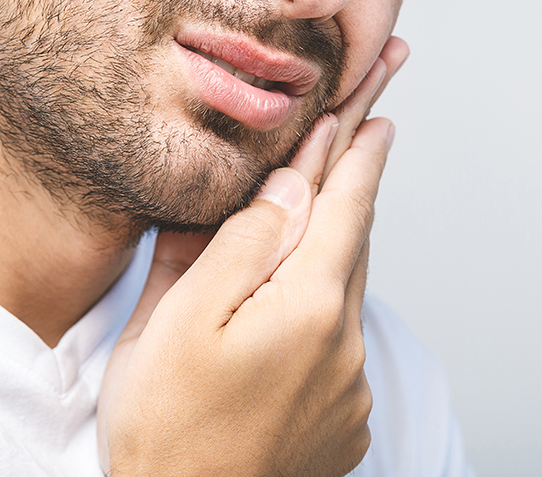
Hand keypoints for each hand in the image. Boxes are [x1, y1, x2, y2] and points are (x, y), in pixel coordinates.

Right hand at [96, 37, 407, 475]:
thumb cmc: (166, 428)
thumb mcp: (180, 320)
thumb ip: (241, 244)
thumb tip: (289, 184)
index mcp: (308, 308)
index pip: (345, 207)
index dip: (358, 154)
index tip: (375, 113)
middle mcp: (345, 345)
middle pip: (354, 244)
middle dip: (354, 187)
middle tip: (364, 130)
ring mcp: (349, 388)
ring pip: (345, 294)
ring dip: (335, 248)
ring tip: (317, 212)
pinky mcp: (344, 420)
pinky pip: (339, 343)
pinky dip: (321, 310)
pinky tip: (286, 310)